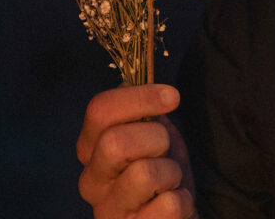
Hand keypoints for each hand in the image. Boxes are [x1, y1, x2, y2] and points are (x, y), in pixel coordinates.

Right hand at [76, 84, 196, 217]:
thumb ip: (142, 107)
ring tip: (169, 180)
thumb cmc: (162, 169)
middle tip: (165, 150)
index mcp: (92, 148)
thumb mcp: (152, 132)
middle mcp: (91, 181)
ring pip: (143, 174)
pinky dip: (183, 200)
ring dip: (171, 172)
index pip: (99, 110)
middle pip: (115, 142)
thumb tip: (140, 71)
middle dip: (155, 139)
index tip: (172, 97)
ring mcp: (108, 212)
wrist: (174, 215)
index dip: (139, 97)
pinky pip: (169, 206)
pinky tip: (175, 204)